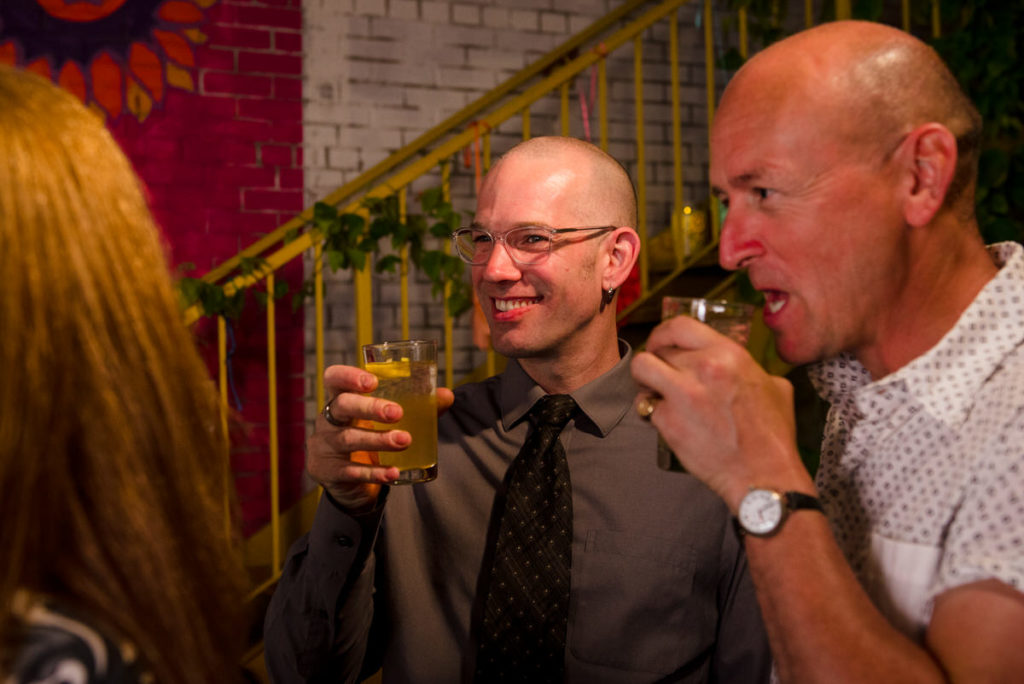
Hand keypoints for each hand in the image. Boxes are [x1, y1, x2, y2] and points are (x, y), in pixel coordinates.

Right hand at [308, 364, 454, 512]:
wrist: (351, 483)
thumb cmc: (370, 437)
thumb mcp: (386, 421)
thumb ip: (416, 406)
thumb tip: (447, 395)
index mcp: (341, 398)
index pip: (334, 378)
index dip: (348, 376)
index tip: (372, 381)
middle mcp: (328, 420)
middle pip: (342, 405)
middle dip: (370, 407)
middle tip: (398, 412)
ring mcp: (325, 446)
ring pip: (349, 439)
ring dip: (379, 440)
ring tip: (405, 440)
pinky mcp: (330, 472)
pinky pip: (352, 471)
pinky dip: (375, 472)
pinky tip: (394, 473)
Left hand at [630, 316, 811, 510]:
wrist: (764, 475)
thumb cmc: (772, 435)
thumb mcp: (774, 387)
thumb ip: (748, 369)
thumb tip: (737, 367)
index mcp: (729, 354)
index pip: (680, 325)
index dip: (664, 334)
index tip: (661, 344)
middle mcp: (704, 367)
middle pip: (658, 349)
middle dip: (656, 361)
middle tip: (659, 376)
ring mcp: (683, 393)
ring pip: (641, 369)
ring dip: (644, 381)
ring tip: (654, 394)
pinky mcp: (668, 421)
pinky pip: (647, 407)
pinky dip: (654, 415)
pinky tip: (670, 423)